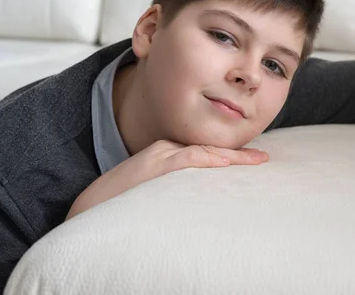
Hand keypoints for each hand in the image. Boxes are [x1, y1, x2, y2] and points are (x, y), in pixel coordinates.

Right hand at [67, 140, 268, 219]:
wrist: (90, 206)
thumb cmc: (123, 202)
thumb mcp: (155, 190)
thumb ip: (176, 186)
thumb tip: (201, 198)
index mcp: (166, 153)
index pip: (204, 150)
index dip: (230, 155)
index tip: (252, 160)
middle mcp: (165, 149)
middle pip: (209, 148)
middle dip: (237, 154)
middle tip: (263, 159)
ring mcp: (160, 155)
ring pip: (203, 151)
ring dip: (231, 157)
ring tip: (256, 160)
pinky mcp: (154, 165)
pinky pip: (187, 159)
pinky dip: (208, 160)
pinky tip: (226, 163)